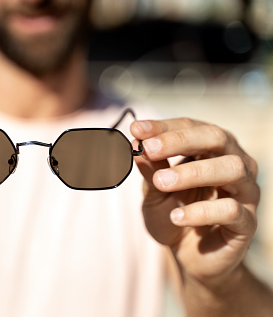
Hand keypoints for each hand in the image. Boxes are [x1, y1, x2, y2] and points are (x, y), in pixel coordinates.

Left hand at [130, 118, 258, 285]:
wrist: (188, 256)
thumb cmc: (173, 213)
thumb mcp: (154, 190)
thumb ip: (150, 167)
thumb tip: (136, 141)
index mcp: (212, 149)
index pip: (192, 127)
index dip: (164, 127)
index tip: (136, 129)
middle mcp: (234, 163)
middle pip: (217, 138)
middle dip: (180, 140)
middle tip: (150, 148)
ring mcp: (245, 192)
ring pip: (232, 169)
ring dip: (192, 172)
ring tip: (161, 182)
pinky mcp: (247, 222)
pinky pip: (231, 211)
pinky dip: (201, 211)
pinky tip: (177, 216)